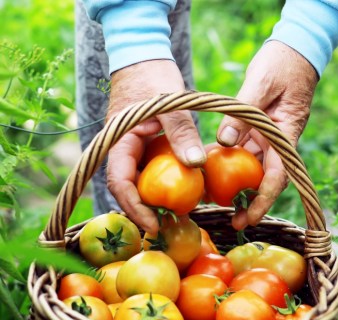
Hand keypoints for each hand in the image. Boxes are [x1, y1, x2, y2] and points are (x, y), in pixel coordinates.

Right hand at [106, 60, 204, 232]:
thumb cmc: (153, 75)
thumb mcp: (171, 104)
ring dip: (156, 198)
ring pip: (141, 180)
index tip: (153, 223)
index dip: (134, 207)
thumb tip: (195, 165)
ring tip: (180, 213)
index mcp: (119, 141)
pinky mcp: (146, 144)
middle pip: (129, 187)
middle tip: (170, 226)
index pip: (119, 182)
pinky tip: (186, 189)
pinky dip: (166, 180)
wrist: (144, 54)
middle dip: (146, 209)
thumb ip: (181, 133)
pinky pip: (153, 168)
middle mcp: (122, 148)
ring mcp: (133, 147)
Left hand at [216, 41, 318, 229]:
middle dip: (250, 201)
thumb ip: (242, 113)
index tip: (249, 218)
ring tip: (215, 197)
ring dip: (237, 182)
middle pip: (266, 177)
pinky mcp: (260, 127)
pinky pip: (245, 147)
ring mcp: (269, 134)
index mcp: (285, 133)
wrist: (296, 49)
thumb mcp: (261, 83)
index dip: (263, 200)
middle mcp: (279, 139)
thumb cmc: (282, 64)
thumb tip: (223, 141)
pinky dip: (230, 157)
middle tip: (231, 220)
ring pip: (253, 165)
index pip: (278, 175)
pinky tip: (211, 163)